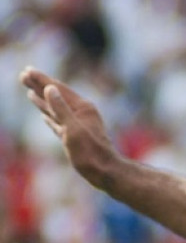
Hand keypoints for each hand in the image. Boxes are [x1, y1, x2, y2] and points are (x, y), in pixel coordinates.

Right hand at [19, 67, 120, 184]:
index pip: (58, 89)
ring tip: (29, 90)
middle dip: (40, 85)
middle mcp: (81, 113)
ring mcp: (77, 124)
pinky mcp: (73, 136)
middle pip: (56, 96)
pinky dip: (49, 116)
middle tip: (23, 74)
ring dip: (42, 99)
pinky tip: (43, 115)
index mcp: (82, 108)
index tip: (27, 70)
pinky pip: (57, 122)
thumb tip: (50, 88)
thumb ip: (61, 109)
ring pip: (55, 108)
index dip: (42, 79)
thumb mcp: (73, 130)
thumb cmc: (90, 153)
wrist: (105, 171)